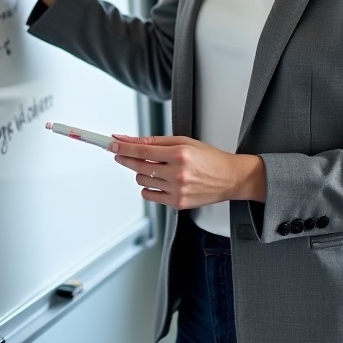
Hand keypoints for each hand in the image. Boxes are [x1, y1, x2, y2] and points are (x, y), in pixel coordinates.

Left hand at [109, 134, 266, 209]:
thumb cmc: (209, 158)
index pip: (142, 150)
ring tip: (155, 168)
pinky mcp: (178, 203)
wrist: (230, 178)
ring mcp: (177, 190)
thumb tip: (131, 139)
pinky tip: (157, 181)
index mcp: (179, 154)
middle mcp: (177, 173)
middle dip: (125, 158)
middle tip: (119, 153)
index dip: (123, 147)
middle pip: (138, 166)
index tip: (111, 144)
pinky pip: (150, 195)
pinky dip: (149, 187)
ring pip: (142, 180)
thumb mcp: (183, 141)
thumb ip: (155, 141)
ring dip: (141, 173)